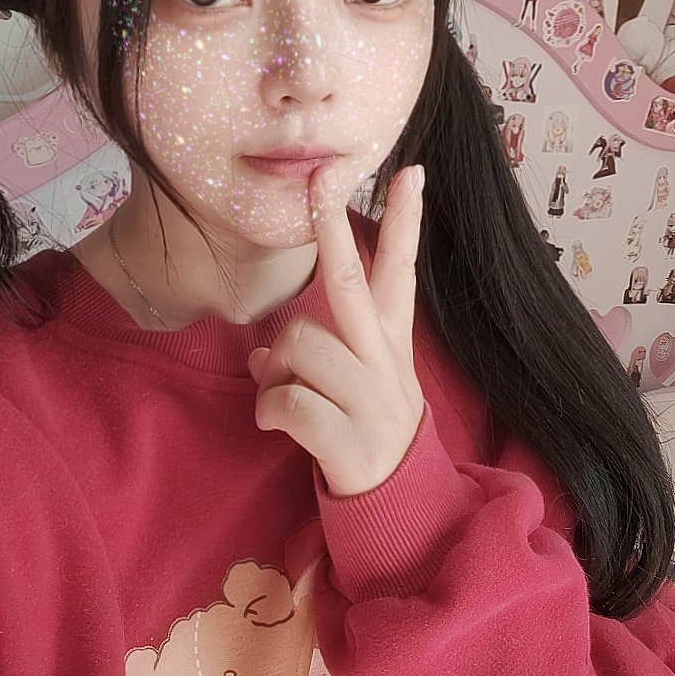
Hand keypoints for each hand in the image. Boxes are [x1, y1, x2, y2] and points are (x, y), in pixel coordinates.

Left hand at [246, 165, 426, 497]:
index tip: (410, 170)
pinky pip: (289, 401)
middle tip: (322, 178)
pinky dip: (268, 410)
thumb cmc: (366, 432)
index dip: (407, 220)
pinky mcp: (349, 440)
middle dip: (333, 227)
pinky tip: (273, 424)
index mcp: (390, 341)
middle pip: (352, 283)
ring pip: (301, 345)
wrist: (400, 505)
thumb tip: (264, 349)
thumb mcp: (354, 386)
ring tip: (280, 397)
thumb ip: (316, 356)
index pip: (400, 269)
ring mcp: (370, 399)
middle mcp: (384, 361)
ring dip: (276, 369)